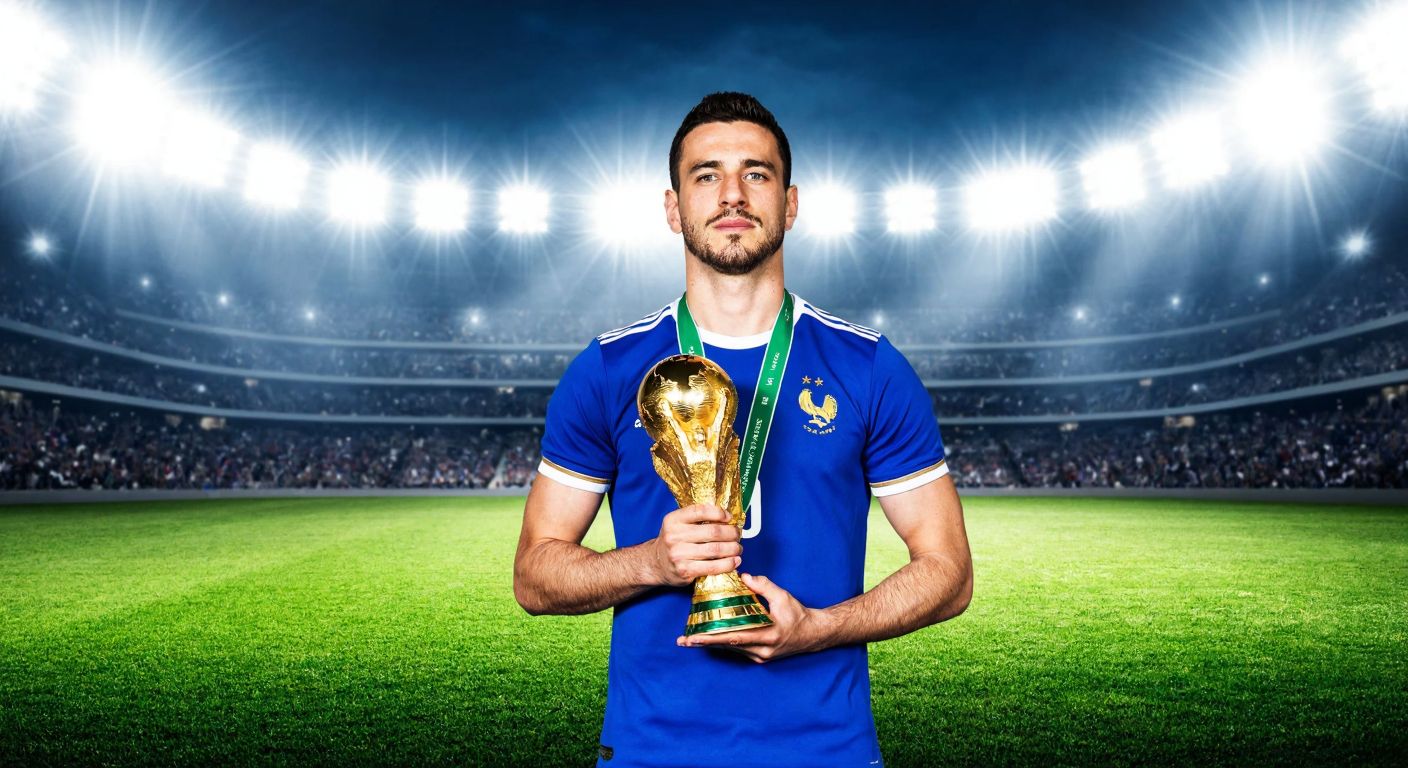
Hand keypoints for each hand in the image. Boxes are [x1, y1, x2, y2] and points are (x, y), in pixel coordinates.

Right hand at [648, 503, 742, 586]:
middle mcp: (674, 536)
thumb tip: (726, 516)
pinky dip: (727, 564)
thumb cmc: (673, 542)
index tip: (729, 517)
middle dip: (731, 533)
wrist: (656, 564)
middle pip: (713, 531)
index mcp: (673, 520)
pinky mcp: (685, 570)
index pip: (701, 511)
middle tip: (738, 535)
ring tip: (738, 548)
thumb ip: (696, 518)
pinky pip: (712, 567)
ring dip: (732, 549)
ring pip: (715, 550)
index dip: (719, 513)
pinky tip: (734, 561)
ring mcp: (679, 554)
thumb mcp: (678, 524)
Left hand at [675, 573, 829, 662]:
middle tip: (683, 640)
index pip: (734, 637)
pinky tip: (709, 638)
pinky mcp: (759, 656)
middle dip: (704, 643)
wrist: (813, 634)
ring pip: (730, 649)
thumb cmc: (799, 615)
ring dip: (711, 644)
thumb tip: (744, 576)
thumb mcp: (783, 597)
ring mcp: (760, 655)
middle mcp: (762, 650)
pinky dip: (723, 643)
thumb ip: (764, 586)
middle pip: (727, 647)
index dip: (712, 637)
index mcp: (768, 635)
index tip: (695, 636)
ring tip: (690, 639)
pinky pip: (737, 650)